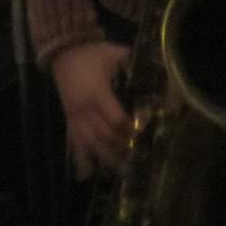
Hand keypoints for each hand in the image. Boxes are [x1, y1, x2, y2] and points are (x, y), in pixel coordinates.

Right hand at [50, 41, 131, 178]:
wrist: (63, 50)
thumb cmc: (91, 53)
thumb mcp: (114, 53)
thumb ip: (133, 63)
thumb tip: (162, 69)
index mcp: (97, 93)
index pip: (114, 119)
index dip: (128, 130)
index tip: (141, 138)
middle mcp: (85, 108)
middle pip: (103, 135)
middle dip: (119, 150)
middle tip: (136, 163)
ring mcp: (75, 114)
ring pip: (88, 141)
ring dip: (103, 158)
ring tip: (119, 172)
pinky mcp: (68, 117)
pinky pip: (73, 140)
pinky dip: (79, 157)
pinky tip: (85, 174)